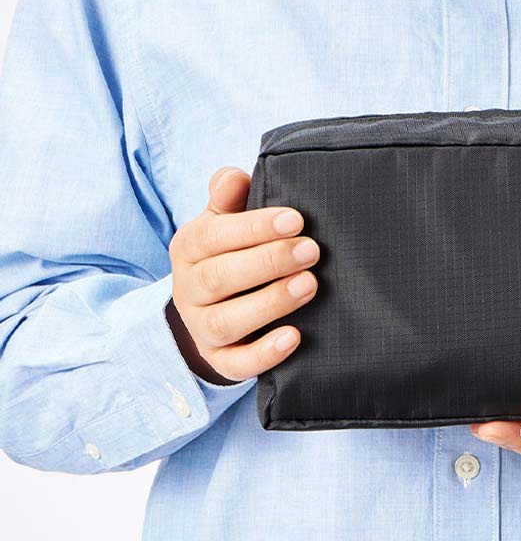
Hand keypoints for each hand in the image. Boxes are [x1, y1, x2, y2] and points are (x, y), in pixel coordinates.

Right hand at [167, 166, 318, 383]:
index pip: (212, 236)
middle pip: (218, 278)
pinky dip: (265, 353)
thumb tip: (233, 176)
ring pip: (227, 322)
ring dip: (270, 303)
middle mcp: (188, 290)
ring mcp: (202, 330)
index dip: (253, 227)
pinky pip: (237, 364)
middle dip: (268, 262)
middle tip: (312, 250)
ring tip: (309, 285)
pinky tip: (294, 337)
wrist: (214, 310)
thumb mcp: (224, 222)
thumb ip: (228, 198)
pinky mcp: (221, 361)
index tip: (296, 219)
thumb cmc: (231, 254)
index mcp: (188, 249)